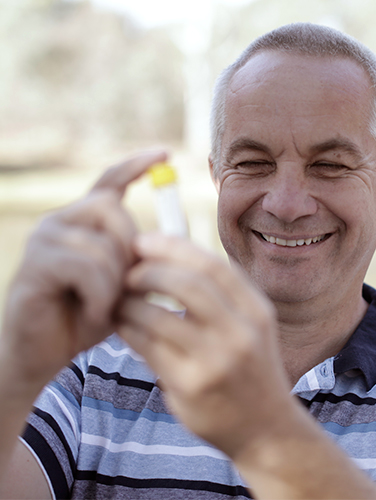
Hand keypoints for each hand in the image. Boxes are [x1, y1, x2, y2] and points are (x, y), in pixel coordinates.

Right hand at [0, 150, 166, 397]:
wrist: (44, 354)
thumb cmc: (87, 316)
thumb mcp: (123, 285)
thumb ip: (141, 261)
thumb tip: (173, 241)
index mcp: (83, 222)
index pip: (109, 181)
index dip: (137, 166)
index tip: (165, 154)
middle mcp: (60, 221)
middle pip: (112, 210)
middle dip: (131, 250)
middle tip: (127, 286)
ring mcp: (44, 240)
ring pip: (102, 244)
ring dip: (116, 282)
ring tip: (108, 305)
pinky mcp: (35, 265)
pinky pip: (85, 268)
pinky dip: (100, 295)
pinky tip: (94, 312)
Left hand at [117, 233, 300, 458]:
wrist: (266, 429)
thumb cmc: (250, 369)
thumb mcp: (251, 326)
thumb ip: (222, 295)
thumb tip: (170, 257)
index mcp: (256, 311)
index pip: (211, 265)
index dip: (173, 246)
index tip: (145, 241)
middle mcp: (241, 333)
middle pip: (186, 283)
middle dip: (148, 270)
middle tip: (127, 271)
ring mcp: (216, 361)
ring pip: (157, 316)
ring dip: (129, 302)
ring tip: (118, 299)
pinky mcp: (190, 386)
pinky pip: (147, 347)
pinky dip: (128, 329)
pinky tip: (122, 324)